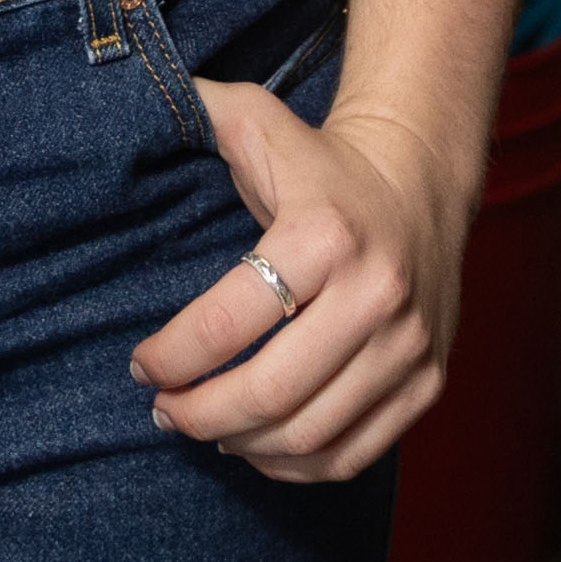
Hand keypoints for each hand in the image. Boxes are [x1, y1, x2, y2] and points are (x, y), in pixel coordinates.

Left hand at [132, 78, 461, 482]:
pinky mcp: (428, 382)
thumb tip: (131, 95)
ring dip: (240, 444)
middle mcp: (377, 294)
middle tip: (163, 410)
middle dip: (197, 414)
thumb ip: (194, 108)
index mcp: (325, 235)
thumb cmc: (318, 162)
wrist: (419, 179)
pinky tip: (256, 445)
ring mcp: (410, 346)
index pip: (229, 323)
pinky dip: (295, 465)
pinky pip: (352, 454)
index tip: (141, 366)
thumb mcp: (257, 120)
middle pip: (267, 393)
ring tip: (202, 427)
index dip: (172, 356)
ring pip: (308, 434)